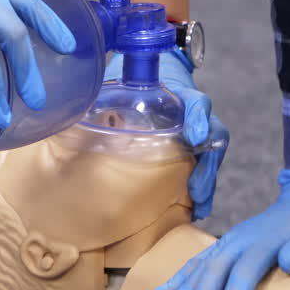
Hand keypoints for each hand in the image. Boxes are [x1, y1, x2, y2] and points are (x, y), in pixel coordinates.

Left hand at [105, 49, 227, 220]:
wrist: (150, 79)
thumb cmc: (138, 84)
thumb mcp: (127, 84)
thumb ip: (110, 92)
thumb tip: (75, 108)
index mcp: (181, 97)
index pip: (197, 103)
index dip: (198, 117)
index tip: (194, 136)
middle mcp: (194, 117)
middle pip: (213, 137)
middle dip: (207, 165)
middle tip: (196, 189)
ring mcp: (197, 135)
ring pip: (211, 157)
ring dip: (206, 183)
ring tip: (199, 206)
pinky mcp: (191, 152)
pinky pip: (202, 170)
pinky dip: (201, 192)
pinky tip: (196, 210)